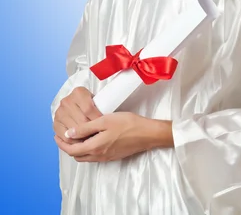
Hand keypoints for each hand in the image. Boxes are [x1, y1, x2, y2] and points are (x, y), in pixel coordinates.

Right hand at [53, 86, 102, 144]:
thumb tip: (105, 118)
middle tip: (99, 136)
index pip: (88, 109)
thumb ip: (101, 105)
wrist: (76, 104)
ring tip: (91, 141)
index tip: (103, 125)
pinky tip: (81, 142)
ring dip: (83, 138)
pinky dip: (73, 142)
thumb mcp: (96, 99)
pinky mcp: (55, 124)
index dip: (96, 119)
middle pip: (81, 121)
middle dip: (91, 130)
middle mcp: (66, 101)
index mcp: (78, 93)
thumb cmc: (91, 103)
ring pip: (73, 130)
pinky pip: (64, 137)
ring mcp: (59, 113)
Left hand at [53, 112, 173, 161]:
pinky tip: (89, 139)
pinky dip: (86, 149)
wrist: (146, 134)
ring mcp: (106, 157)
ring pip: (85, 156)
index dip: (62, 143)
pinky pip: (93, 156)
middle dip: (67, 147)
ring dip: (76, 149)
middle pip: (77, 155)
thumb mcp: (104, 121)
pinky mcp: (112, 155)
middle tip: (62, 136)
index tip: (56, 135)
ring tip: (74, 137)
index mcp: (95, 147)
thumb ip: (85, 128)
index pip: (72, 149)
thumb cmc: (127, 124)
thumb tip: (69, 134)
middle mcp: (98, 155)